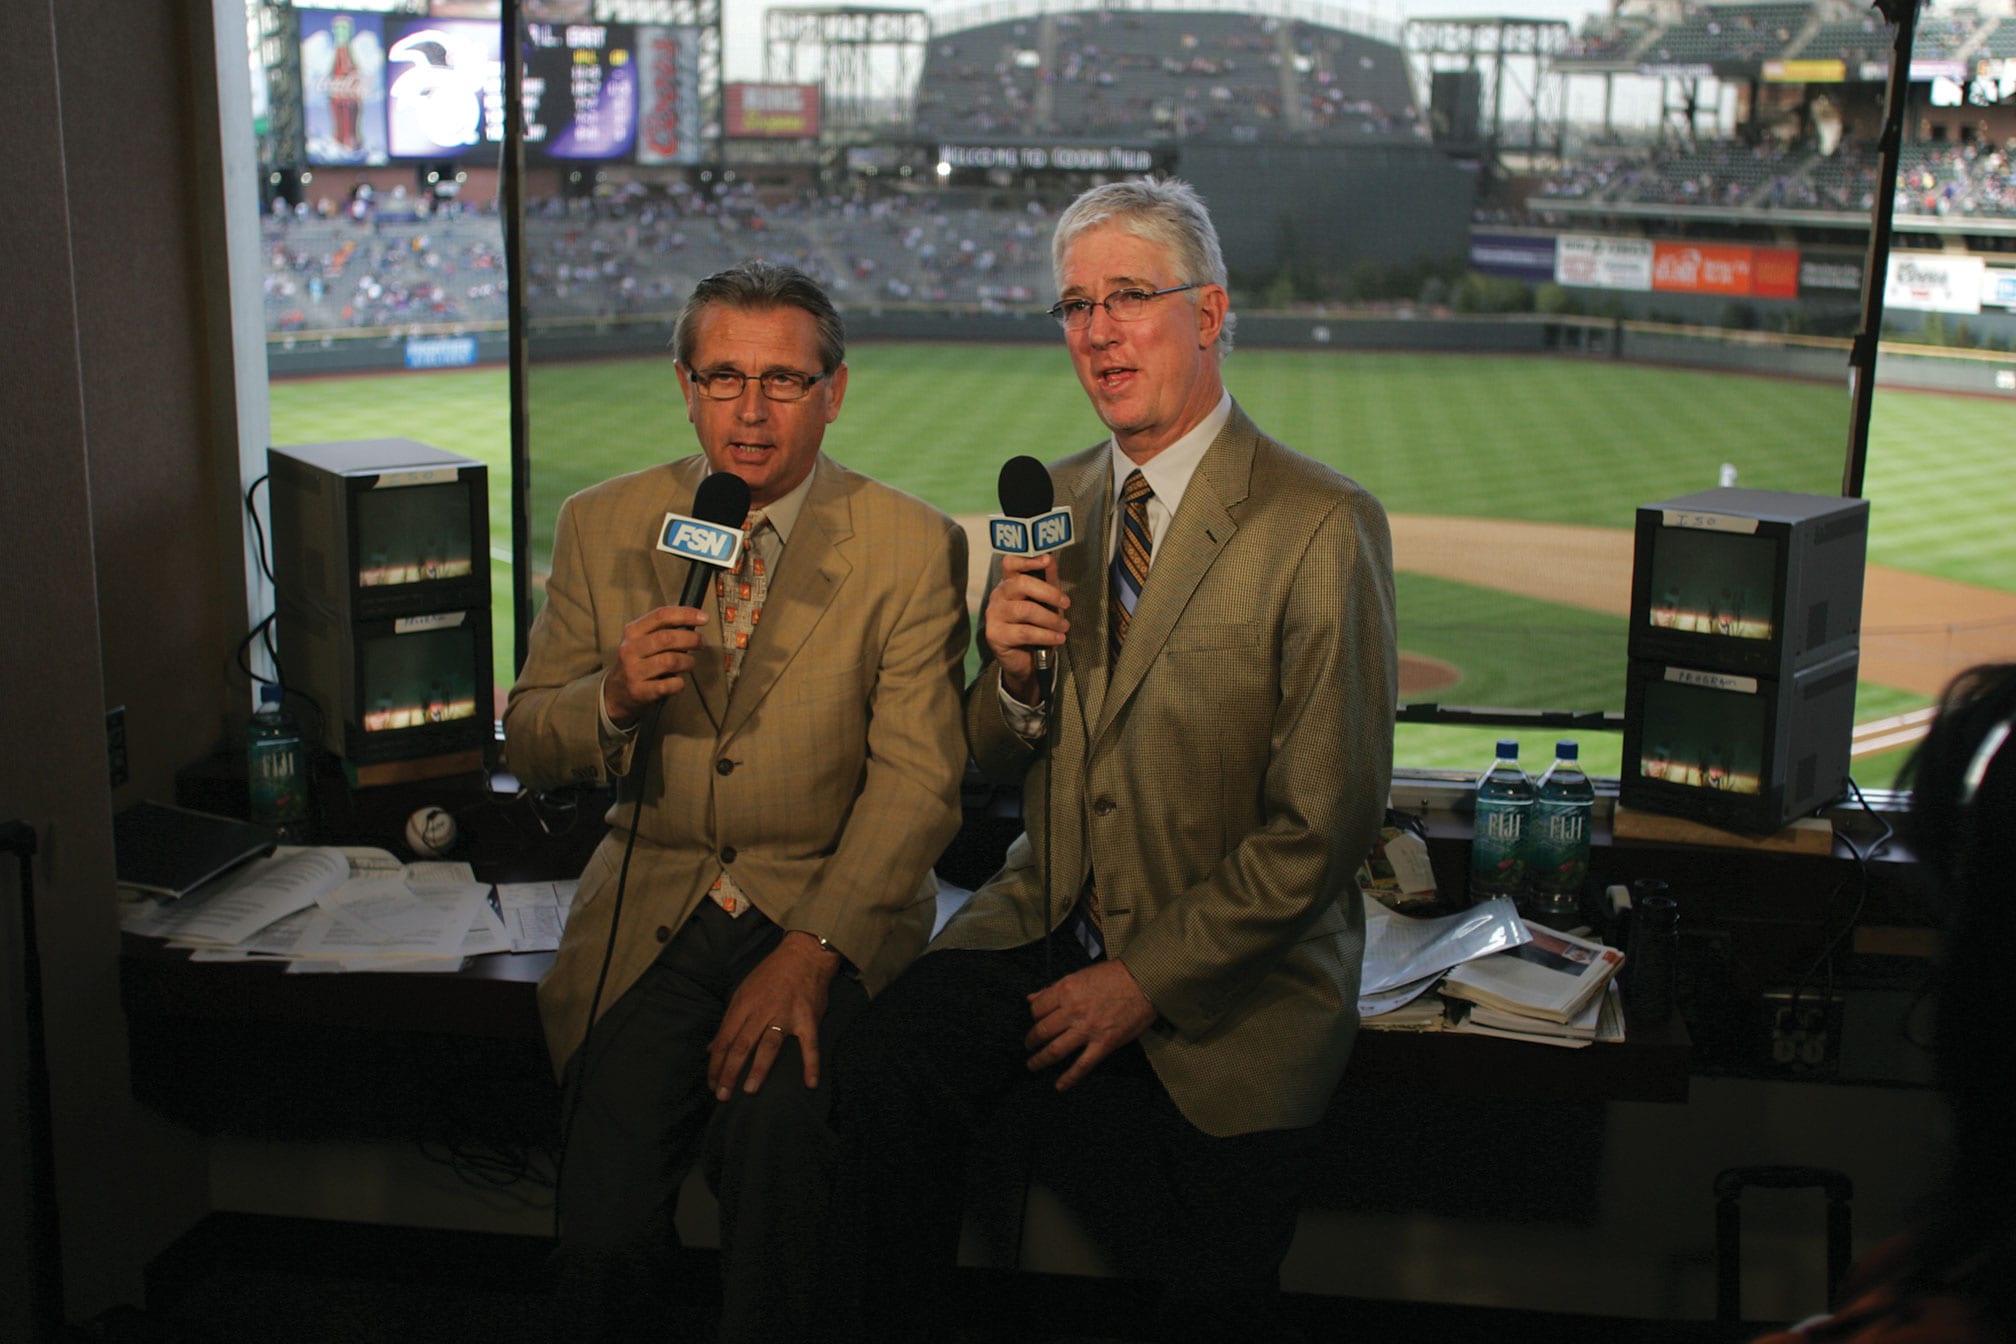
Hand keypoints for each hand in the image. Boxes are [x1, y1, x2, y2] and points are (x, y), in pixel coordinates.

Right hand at [604, 604, 708, 727]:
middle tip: (701, 644)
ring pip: (671, 661)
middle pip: (668, 638)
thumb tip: (696, 620)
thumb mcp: (642, 640)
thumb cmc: (638, 661)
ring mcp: (633, 671)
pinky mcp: (639, 691)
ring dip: (688, 662)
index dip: (686, 614)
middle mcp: (630, 649)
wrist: (616, 692)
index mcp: (633, 631)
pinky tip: (678, 682)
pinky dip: (680, 683)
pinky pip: (669, 685)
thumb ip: (663, 629)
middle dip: (692, 639)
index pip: (661, 615)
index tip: (704, 618)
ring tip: (689, 663)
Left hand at [707, 932, 841, 1099]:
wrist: (804, 954)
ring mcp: (786, 1015)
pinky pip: (809, 1045)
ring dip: (758, 1069)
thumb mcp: (743, 991)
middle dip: (730, 1071)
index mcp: (744, 1004)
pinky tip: (810, 1083)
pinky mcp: (808, 1019)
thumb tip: (712, 1048)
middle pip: (742, 1045)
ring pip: (769, 1046)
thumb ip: (729, 1021)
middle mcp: (762, 1011)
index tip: (712, 1083)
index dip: (716, 1063)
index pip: (725, 1039)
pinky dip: (811, 1064)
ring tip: (749, 1090)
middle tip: (723, 1095)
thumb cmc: (771, 973)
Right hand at [983, 554, 1067, 703]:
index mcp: (1008, 584)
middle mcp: (998, 596)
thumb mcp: (1046, 602)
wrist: (1026, 661)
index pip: (1011, 564)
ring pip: (1025, 610)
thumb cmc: (1036, 627)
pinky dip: (1046, 635)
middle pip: (1021, 584)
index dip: (1027, 560)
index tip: (1047, 560)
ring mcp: (994, 615)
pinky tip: (1057, 638)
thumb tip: (1051, 558)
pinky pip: (1025, 632)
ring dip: (1050, 619)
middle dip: (1049, 593)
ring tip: (1064, 627)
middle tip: (1066, 604)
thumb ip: (1048, 581)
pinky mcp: (995, 635)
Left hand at [1024, 959, 1155, 1091]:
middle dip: (1031, 1041)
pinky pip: (1082, 1065)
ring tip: (1033, 1065)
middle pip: (1042, 1031)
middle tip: (1028, 1046)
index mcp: (1066, 990)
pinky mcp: (1103, 1044)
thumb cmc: (1114, 975)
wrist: (1145, 981)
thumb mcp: (1080, 975)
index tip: (1036, 1021)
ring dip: (1040, 1060)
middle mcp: (1073, 1010)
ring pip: (1055, 1050)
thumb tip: (1031, 998)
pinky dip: (1069, 1078)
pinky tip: (1059, 1086)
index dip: (1034, 1016)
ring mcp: (1088, 1029)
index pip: (1037, 1009)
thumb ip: (1054, 988)